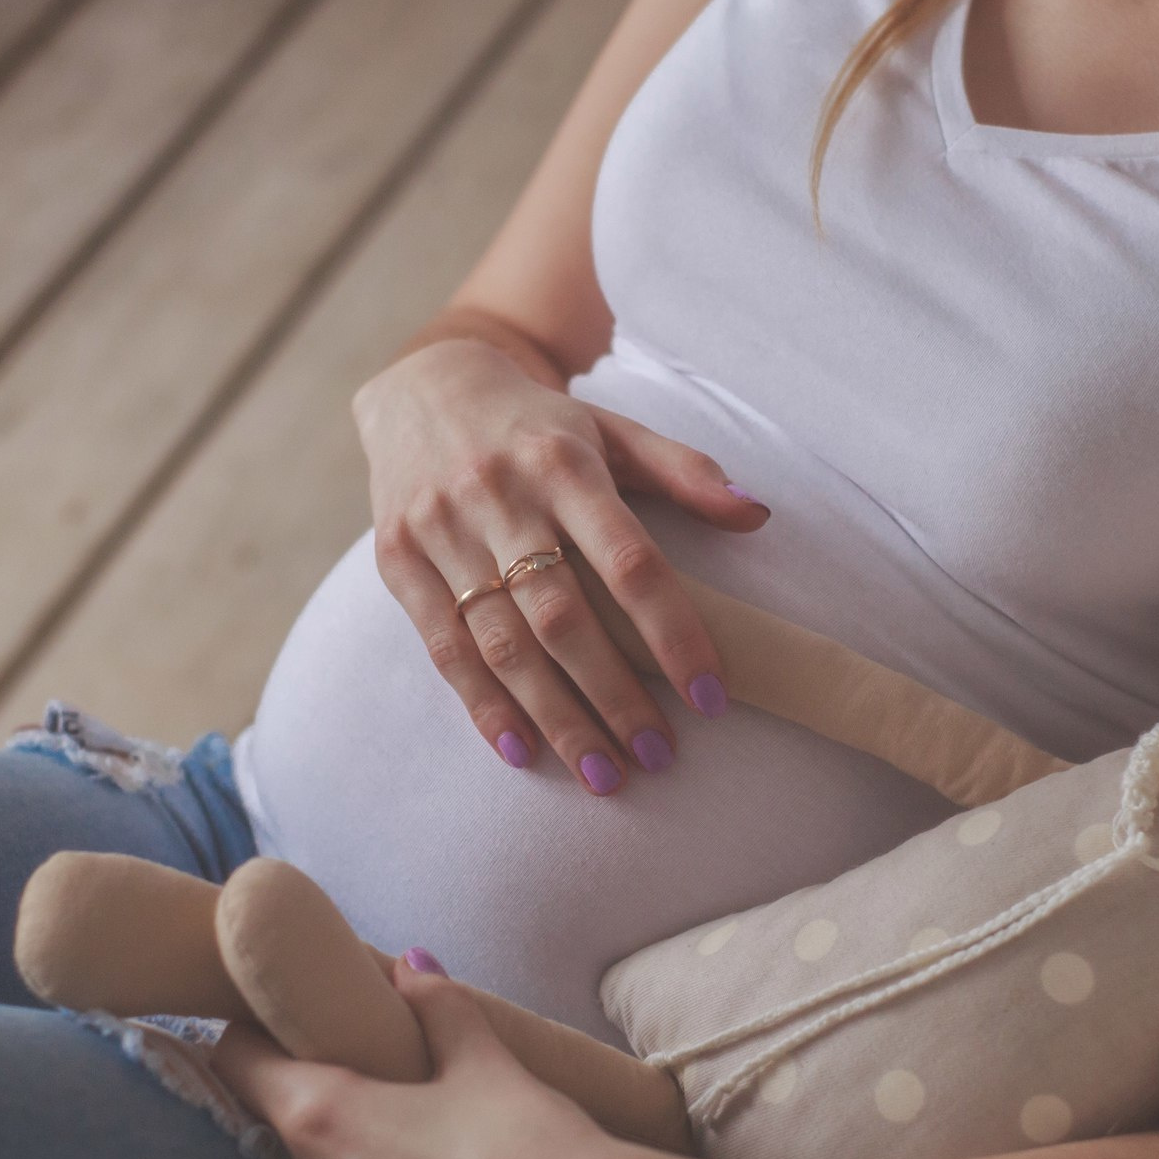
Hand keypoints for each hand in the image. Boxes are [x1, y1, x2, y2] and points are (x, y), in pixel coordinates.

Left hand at [211, 957, 659, 1158]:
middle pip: (295, 1135)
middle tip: (394, 1093)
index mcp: (320, 1117)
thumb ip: (438, 1005)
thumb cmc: (527, 1143)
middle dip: (334, 1113)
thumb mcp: (485, 1058)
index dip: (256, 1034)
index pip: (238, 1061)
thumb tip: (410, 966)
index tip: (286, 1024)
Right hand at [351, 337, 767, 793]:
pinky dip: (483, 704)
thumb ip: (685, 473)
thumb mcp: (614, 431)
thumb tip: (758, 516)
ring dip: (556, 716)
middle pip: (564, 616)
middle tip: (659, 756)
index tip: (712, 696)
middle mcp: (499, 497)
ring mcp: (441, 530)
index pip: (629, 562)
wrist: (424, 385)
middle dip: (615, 695)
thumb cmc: (540, 426)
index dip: (674, 633)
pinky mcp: (399, 560)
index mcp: (564, 465)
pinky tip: (522, 751)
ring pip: (504, 643)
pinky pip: (444, 645)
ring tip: (605, 773)